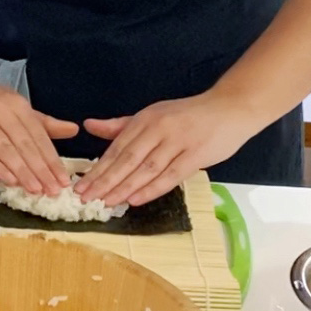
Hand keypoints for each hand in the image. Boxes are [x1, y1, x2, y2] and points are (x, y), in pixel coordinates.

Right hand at [0, 70, 78, 195]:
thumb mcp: (14, 104)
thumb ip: (42, 121)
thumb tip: (74, 130)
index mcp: (17, 104)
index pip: (39, 135)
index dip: (52, 159)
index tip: (64, 181)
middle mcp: (1, 111)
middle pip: (25, 144)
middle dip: (41, 169)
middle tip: (54, 191)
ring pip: (6, 149)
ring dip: (22, 171)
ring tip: (36, 190)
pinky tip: (9, 180)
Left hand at [74, 91, 254, 206]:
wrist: (228, 109)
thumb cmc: (187, 115)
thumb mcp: (151, 115)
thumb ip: (120, 125)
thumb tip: (88, 125)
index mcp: (144, 119)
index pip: (116, 147)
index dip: (98, 167)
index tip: (81, 184)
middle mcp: (157, 129)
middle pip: (127, 159)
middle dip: (105, 179)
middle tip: (85, 196)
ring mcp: (177, 142)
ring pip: (146, 168)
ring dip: (124, 186)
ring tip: (106, 201)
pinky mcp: (196, 155)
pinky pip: (171, 175)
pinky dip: (152, 188)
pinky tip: (135, 199)